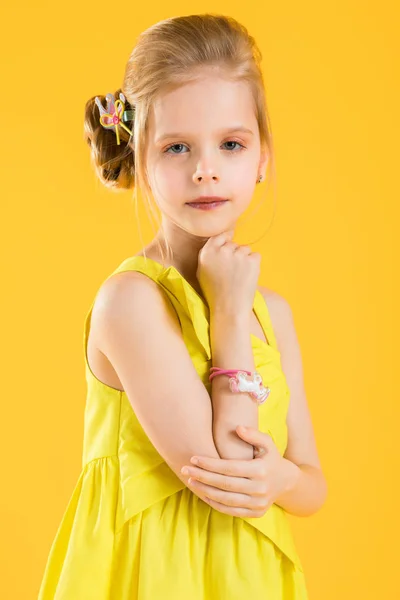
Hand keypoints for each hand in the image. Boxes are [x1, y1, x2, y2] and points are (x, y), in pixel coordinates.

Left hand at [181, 426, 300, 517]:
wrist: (287, 482)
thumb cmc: (271, 457)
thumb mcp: (267, 443)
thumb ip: (253, 434)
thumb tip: (238, 428)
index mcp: (261, 470)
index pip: (229, 467)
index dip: (210, 464)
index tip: (193, 458)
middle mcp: (260, 488)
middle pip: (224, 484)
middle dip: (202, 477)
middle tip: (185, 470)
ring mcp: (258, 503)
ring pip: (226, 499)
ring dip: (205, 491)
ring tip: (191, 481)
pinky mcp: (256, 513)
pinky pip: (231, 511)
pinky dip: (215, 503)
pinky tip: (203, 494)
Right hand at [197, 230, 260, 315]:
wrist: (229, 308)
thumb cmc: (214, 293)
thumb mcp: (202, 272)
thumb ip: (208, 254)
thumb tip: (220, 241)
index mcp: (207, 252)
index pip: (220, 236)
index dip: (226, 241)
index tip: (229, 249)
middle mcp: (222, 250)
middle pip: (233, 244)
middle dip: (235, 254)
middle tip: (232, 271)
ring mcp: (238, 254)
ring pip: (245, 249)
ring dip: (245, 259)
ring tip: (239, 276)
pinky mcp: (252, 261)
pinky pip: (255, 256)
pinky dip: (254, 265)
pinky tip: (247, 277)